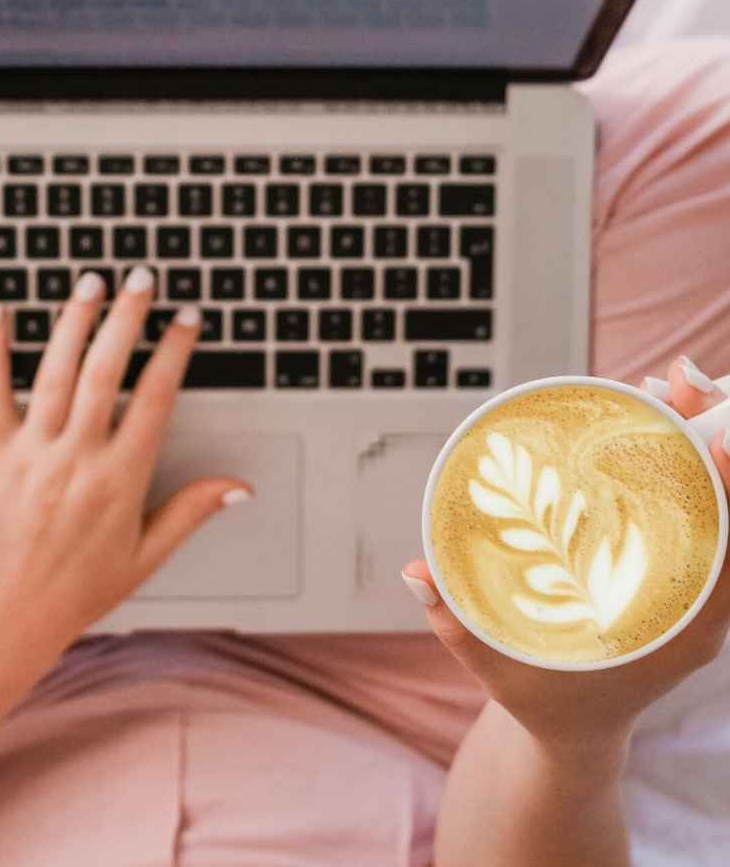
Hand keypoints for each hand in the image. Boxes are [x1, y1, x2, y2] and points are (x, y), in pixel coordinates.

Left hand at [0, 267, 251, 673]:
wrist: (5, 618)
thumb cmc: (76, 592)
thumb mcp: (146, 556)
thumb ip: (191, 512)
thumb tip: (238, 488)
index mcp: (120, 479)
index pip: (155, 398)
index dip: (175, 351)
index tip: (187, 320)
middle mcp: (77, 457)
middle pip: (106, 369)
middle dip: (127, 317)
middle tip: (142, 279)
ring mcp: (33, 453)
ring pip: (55, 371)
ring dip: (75, 321)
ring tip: (91, 283)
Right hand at [402, 355, 729, 754]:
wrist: (575, 732)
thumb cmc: (542, 703)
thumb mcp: (497, 670)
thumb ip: (455, 625)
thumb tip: (416, 572)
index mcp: (680, 631)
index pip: (728, 551)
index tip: (717, 435)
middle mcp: (697, 603)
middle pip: (728, 510)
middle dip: (710, 436)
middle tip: (674, 383)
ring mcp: (689, 585)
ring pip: (713, 502)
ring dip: (694, 440)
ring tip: (663, 387)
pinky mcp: (672, 570)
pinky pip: (689, 509)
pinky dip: (677, 462)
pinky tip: (650, 423)